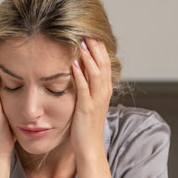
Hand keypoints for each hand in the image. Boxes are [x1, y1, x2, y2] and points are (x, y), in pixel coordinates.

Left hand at [70, 37, 112, 155]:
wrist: (90, 147)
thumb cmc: (86, 125)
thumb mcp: (89, 102)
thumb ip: (88, 87)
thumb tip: (80, 71)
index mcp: (105, 90)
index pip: (105, 63)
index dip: (99, 48)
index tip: (91, 33)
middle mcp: (104, 92)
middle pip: (103, 63)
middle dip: (95, 47)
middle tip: (87, 31)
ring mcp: (96, 100)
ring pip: (96, 73)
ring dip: (88, 57)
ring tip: (81, 42)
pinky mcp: (86, 107)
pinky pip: (83, 87)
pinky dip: (78, 74)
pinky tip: (72, 63)